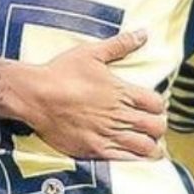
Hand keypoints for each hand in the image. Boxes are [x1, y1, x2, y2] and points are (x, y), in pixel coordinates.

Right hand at [21, 30, 167, 160]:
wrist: (34, 96)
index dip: (158, 106)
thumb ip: (120, 44)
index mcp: (121, 91)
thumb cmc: (61, 73)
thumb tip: (143, 33)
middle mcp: (119, 114)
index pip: (156, 104)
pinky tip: (137, 158)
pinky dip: (136, 160)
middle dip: (159, 127)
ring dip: (152, 147)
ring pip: (145, 147)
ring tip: (151, 147)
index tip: (153, 108)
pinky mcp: (95, 150)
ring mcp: (108, 134)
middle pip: (155, 126)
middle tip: (154, 128)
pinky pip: (126, 160)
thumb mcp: (91, 53)